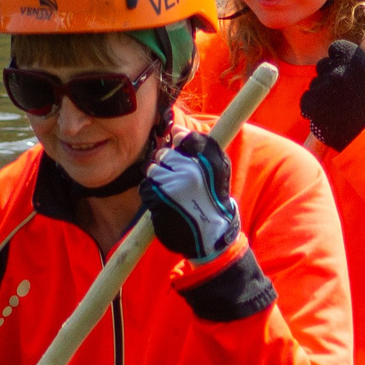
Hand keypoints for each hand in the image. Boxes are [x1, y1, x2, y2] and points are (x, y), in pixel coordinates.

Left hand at [143, 130, 277, 322]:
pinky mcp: (159, 201)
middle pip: (163, 154)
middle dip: (167, 165)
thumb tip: (175, 130)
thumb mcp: (219, 169)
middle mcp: (188, 170)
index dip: (178, 145)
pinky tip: (164, 204)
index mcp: (205, 160)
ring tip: (172, 194)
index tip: (182, 157)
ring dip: (158, 180)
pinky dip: (150, 194)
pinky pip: (145, 188)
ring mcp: (172, 186)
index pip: (182, 137)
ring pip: (152, 170)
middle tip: (179, 182)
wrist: (211, 234)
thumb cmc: (214, 199)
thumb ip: (200, 146)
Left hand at [300, 39, 364, 150]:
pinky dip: (313, 107)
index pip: (337, 47)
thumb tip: (362, 47)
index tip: (340, 66)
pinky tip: (325, 115)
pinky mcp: (312, 102)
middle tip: (338, 91)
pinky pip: (306, 99)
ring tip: (335, 108)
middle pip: (323, 64)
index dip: (337, 57)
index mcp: (357, 62)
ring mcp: (324, 87)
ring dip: (321, 93)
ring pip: (315, 83)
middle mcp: (339, 71)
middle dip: (328, 75)